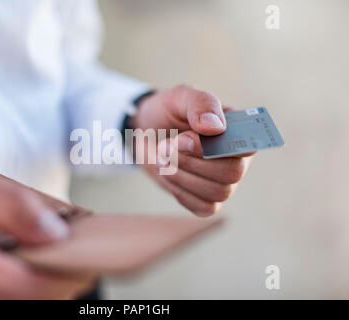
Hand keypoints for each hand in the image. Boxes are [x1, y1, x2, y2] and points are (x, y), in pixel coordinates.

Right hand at [0, 165, 94, 298]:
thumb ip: (7, 205)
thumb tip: (53, 232)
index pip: (26, 285)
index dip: (63, 277)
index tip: (85, 260)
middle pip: (22, 302)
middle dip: (56, 284)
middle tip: (75, 260)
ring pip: (8, 305)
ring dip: (38, 288)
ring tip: (54, 261)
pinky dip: (16, 289)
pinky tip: (25, 268)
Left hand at [131, 85, 253, 215]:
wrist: (145, 133)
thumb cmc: (169, 113)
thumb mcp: (181, 97)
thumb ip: (201, 104)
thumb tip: (216, 127)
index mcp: (237, 131)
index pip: (248, 146)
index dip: (217, 147)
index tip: (183, 137)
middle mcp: (236, 158)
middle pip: (232, 173)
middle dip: (193, 161)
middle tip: (166, 146)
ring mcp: (223, 182)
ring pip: (219, 192)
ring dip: (183, 176)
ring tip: (162, 157)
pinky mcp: (206, 200)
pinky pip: (204, 207)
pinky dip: (181, 192)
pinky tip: (169, 174)